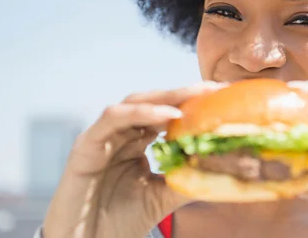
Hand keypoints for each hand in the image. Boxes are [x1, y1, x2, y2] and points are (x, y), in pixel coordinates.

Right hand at [42, 81, 226, 237]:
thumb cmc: (120, 220)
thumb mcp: (162, 197)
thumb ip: (186, 180)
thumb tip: (221, 169)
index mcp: (137, 142)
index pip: (166, 113)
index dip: (192, 103)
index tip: (221, 97)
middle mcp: (121, 134)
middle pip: (153, 102)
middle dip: (183, 93)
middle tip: (213, 88)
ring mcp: (103, 136)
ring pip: (134, 103)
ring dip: (165, 98)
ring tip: (195, 96)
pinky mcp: (86, 144)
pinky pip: (114, 118)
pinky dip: (141, 112)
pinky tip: (168, 114)